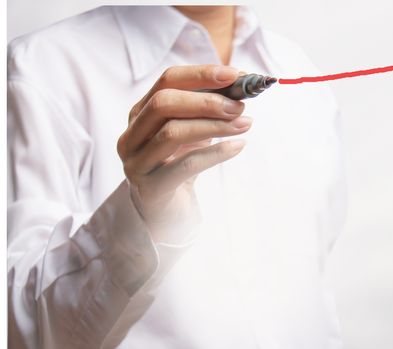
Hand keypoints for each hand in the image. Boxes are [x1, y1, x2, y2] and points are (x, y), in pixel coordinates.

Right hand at [117, 65, 250, 241]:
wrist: (168, 213)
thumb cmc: (181, 165)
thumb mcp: (193, 132)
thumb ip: (209, 108)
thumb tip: (243, 83)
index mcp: (140, 114)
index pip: (166, 81)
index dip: (201, 74)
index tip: (235, 75)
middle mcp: (131, 135)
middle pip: (163, 104)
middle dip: (206, 101)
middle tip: (240, 106)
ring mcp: (136, 163)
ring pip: (172, 133)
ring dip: (214, 125)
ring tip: (244, 124)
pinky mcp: (150, 188)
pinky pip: (185, 165)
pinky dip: (215, 153)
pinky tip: (238, 147)